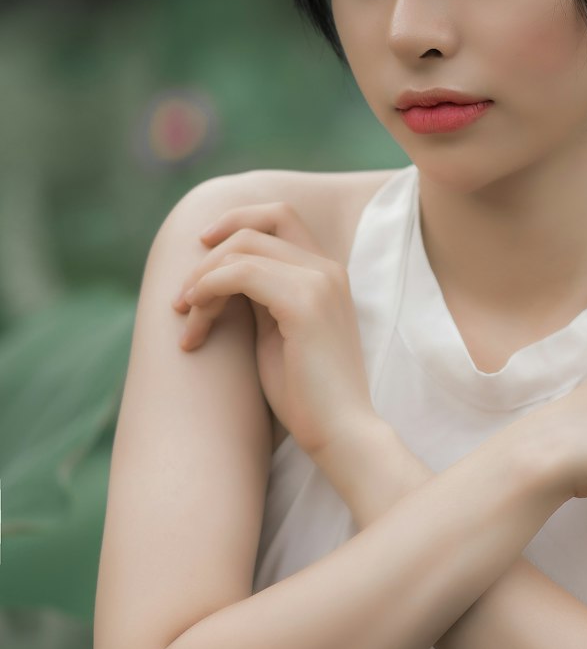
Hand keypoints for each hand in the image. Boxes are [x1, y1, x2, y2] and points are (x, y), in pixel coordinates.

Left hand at [170, 201, 377, 460]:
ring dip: (202, 279)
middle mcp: (328, 269)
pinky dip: (207, 289)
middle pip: (256, 226)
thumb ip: (260, 297)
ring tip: (186, 318)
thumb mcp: (279, 333)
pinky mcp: (304, 303)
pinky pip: (239, 273)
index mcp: (328, 274)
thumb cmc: (307, 395)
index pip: (279, 216)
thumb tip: (220, 277)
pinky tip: (195, 320)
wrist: (341, 433)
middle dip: (210, 253)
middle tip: (182, 297)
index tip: (201, 249)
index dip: (235, 221)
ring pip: (241, 250)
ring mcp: (319, 282)